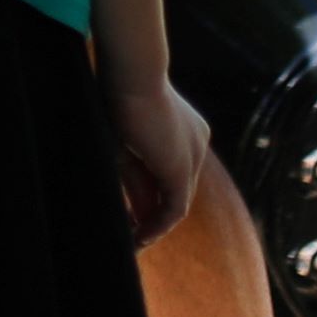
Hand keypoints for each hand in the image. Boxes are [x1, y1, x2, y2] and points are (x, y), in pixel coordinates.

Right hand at [102, 59, 211, 248]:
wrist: (130, 74)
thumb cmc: (120, 95)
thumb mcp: (125, 141)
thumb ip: (132, 176)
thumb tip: (131, 208)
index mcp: (185, 128)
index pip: (171, 169)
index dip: (151, 192)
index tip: (129, 209)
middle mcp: (196, 142)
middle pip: (175, 187)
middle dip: (152, 213)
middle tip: (132, 234)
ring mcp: (193, 156)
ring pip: (176, 199)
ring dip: (154, 223)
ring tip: (133, 242)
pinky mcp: (181, 170)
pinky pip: (174, 208)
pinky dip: (157, 225)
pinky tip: (139, 238)